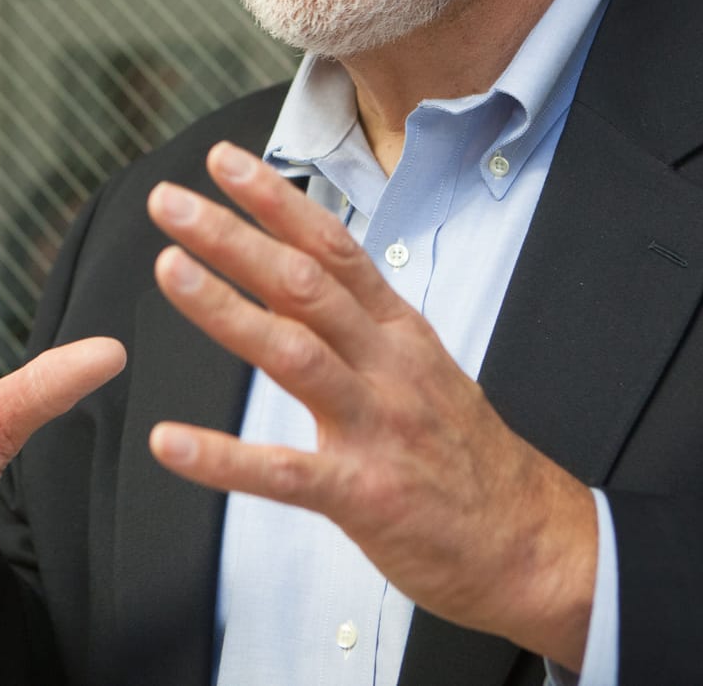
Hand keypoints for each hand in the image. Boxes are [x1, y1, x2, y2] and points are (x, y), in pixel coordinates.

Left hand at [145, 143, 595, 667]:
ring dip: (226, 309)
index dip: (276, 201)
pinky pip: (285, 473)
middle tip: (170, 202)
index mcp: (398, 330)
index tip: (222, 161)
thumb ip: (359, 321)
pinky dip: (224, 459)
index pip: (331, 247)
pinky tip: (169, 443)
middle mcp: (387, 365)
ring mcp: (377, 426)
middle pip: (304, 284)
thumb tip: (297, 269)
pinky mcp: (364, 494)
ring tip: (169, 269)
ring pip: (294, 353)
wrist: (533, 542)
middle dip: (234, 236)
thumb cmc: (464, 453)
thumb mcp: (422, 365)